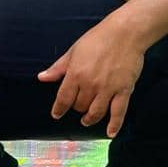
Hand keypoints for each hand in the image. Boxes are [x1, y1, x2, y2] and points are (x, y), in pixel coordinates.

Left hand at [38, 20, 145, 137]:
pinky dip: (114, 125)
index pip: (63, 99)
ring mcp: (108, 89)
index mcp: (75, 74)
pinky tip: (110, 133)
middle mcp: (90, 84)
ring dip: (90, 119)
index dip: (58, 109)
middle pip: (80, 106)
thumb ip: (58, 68)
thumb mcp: (73, 51)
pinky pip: (118, 112)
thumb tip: (42, 78)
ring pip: (96, 112)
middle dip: (77, 108)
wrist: (125, 33)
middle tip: (78, 106)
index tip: (56, 114)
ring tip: (87, 120)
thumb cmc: (97, 39)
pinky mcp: (124, 90)